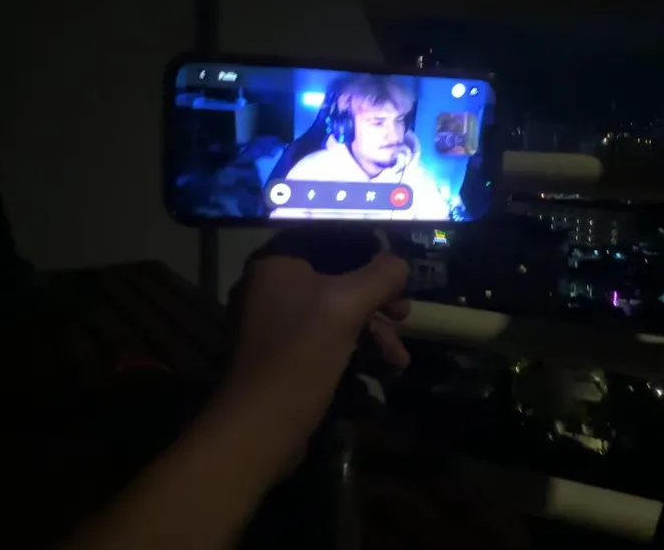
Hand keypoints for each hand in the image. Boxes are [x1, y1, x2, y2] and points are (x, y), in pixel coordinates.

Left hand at [224, 251, 410, 439]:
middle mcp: (271, 287)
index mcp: (276, 263)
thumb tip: (399, 263)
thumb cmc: (301, 354)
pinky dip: (355, 351)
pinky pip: (326, 341)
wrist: (258, 427)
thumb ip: (380, 276)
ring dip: (373, 333)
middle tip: (404, 315)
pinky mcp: (284, 357)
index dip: (366, 246)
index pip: (326, 236)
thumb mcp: (348, 306)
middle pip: (336, 278)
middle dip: (377, 300)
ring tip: (398, 361)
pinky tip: (383, 372)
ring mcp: (275, 324)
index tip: (396, 266)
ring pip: (336, 314)